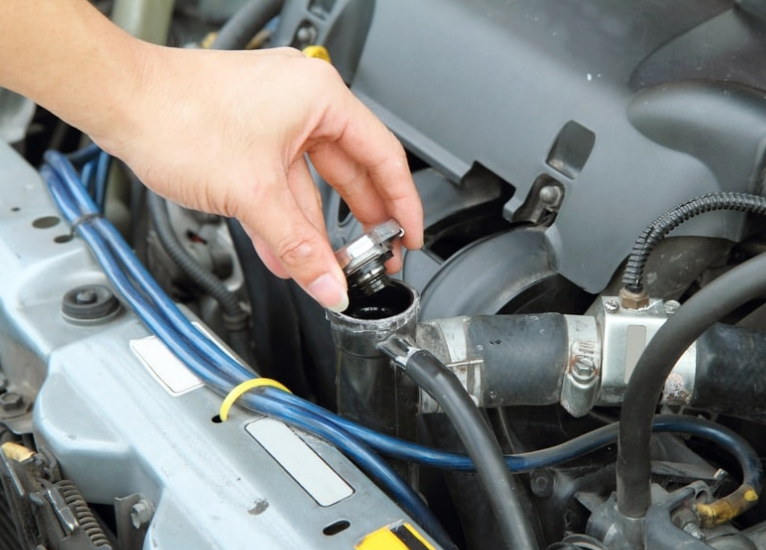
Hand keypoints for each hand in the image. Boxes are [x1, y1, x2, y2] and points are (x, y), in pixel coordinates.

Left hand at [95, 45, 422, 311]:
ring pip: (312, 184)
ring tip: (325, 267)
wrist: (119, 102)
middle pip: (351, 172)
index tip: (408, 237)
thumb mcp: (254, 193)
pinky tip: (287, 251)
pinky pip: (282, 181)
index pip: (383, 158)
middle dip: (358, 222)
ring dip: (314, 229)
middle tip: (373, 258)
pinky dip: (285, 216)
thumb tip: (329, 283)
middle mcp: (304, 103)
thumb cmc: (178, 114)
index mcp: (321, 98)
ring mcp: (276, 118)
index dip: (401, 205)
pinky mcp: (251, 134)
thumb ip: (298, 247)